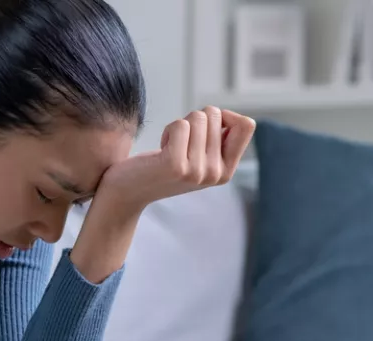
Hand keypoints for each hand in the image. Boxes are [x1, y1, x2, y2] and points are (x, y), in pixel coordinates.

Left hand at [97, 106, 256, 211]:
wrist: (126, 193)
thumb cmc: (158, 167)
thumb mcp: (196, 157)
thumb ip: (215, 141)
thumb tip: (224, 115)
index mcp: (226, 171)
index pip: (247, 125)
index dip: (224, 116)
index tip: (202, 130)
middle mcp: (216, 174)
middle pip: (216, 115)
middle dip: (193, 121)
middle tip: (178, 144)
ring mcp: (198, 171)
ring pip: (198, 117)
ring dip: (179, 126)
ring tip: (168, 148)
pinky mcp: (176, 165)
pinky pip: (180, 125)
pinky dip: (168, 130)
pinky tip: (160, 151)